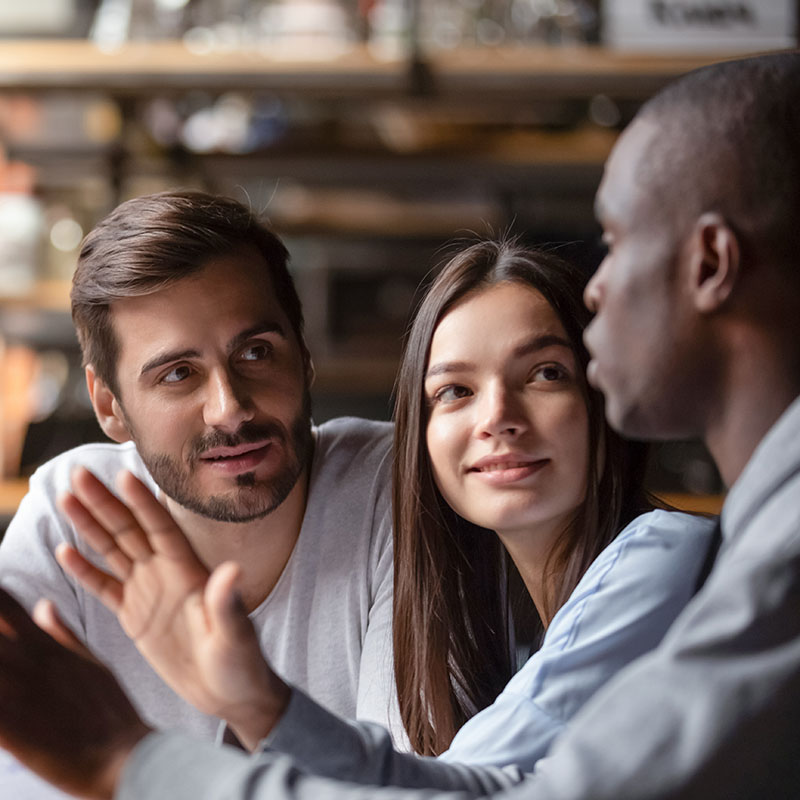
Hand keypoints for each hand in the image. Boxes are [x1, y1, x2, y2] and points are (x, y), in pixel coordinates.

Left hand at [0, 588, 148, 798]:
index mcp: (44, 645)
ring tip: (3, 676)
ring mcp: (14, 693)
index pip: (4, 604)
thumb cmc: (108, 713)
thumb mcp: (90, 662)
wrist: (122, 758)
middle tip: (2, 649)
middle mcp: (26, 661)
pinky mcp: (5, 728)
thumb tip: (44, 603)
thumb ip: (61, 634)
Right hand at [58, 467, 289, 749]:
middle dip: (104, 502)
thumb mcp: (235, 635)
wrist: (229, 693)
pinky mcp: (135, 615)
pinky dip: (85, 570)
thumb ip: (228, 604)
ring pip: (113, 550)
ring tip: (66, 498)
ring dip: (90, 524)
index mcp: (189, 572)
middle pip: (129, 530)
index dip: (144, 502)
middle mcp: (166, 573)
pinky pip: (106, 586)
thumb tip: (233, 572)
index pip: (162, 528)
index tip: (125, 474)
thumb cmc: (241, 662)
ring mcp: (149, 592)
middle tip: (78, 474)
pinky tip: (66, 550)